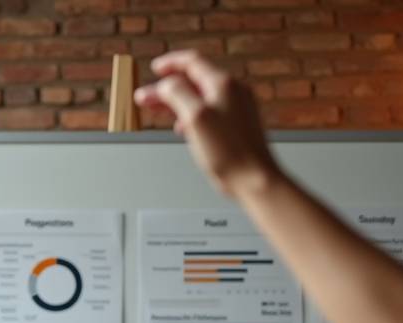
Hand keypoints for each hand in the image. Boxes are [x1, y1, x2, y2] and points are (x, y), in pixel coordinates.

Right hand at [133, 50, 281, 199]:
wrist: (255, 180)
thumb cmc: (229, 153)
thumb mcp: (195, 118)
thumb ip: (177, 94)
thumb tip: (165, 84)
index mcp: (223, 84)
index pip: (192, 62)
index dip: (170, 63)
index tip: (155, 68)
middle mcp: (233, 91)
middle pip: (194, 80)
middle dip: (167, 87)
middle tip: (148, 97)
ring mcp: (238, 107)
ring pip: (200, 96)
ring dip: (177, 101)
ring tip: (158, 111)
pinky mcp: (238, 124)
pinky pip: (210, 110)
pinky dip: (191, 114)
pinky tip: (183, 128)